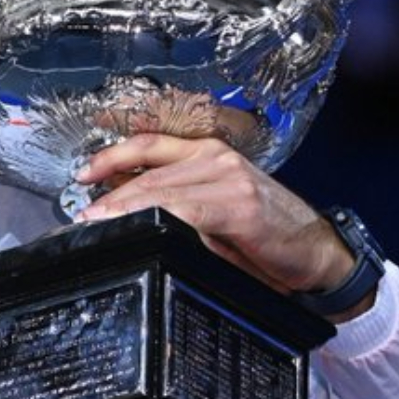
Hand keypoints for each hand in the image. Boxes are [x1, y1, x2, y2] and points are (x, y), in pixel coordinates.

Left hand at [74, 134, 353, 297]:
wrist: (316, 254)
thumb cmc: (263, 235)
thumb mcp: (213, 212)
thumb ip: (176, 203)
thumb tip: (126, 203)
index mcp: (208, 153)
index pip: (149, 143)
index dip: (112, 155)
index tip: (83, 173)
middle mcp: (216, 157)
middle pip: (148, 164)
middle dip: (109, 185)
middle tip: (82, 208)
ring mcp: (229, 177)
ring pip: (162, 185)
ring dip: (124, 204)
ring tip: (98, 219)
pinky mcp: (240, 204)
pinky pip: (187, 208)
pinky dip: (156, 217)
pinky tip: (138, 225)